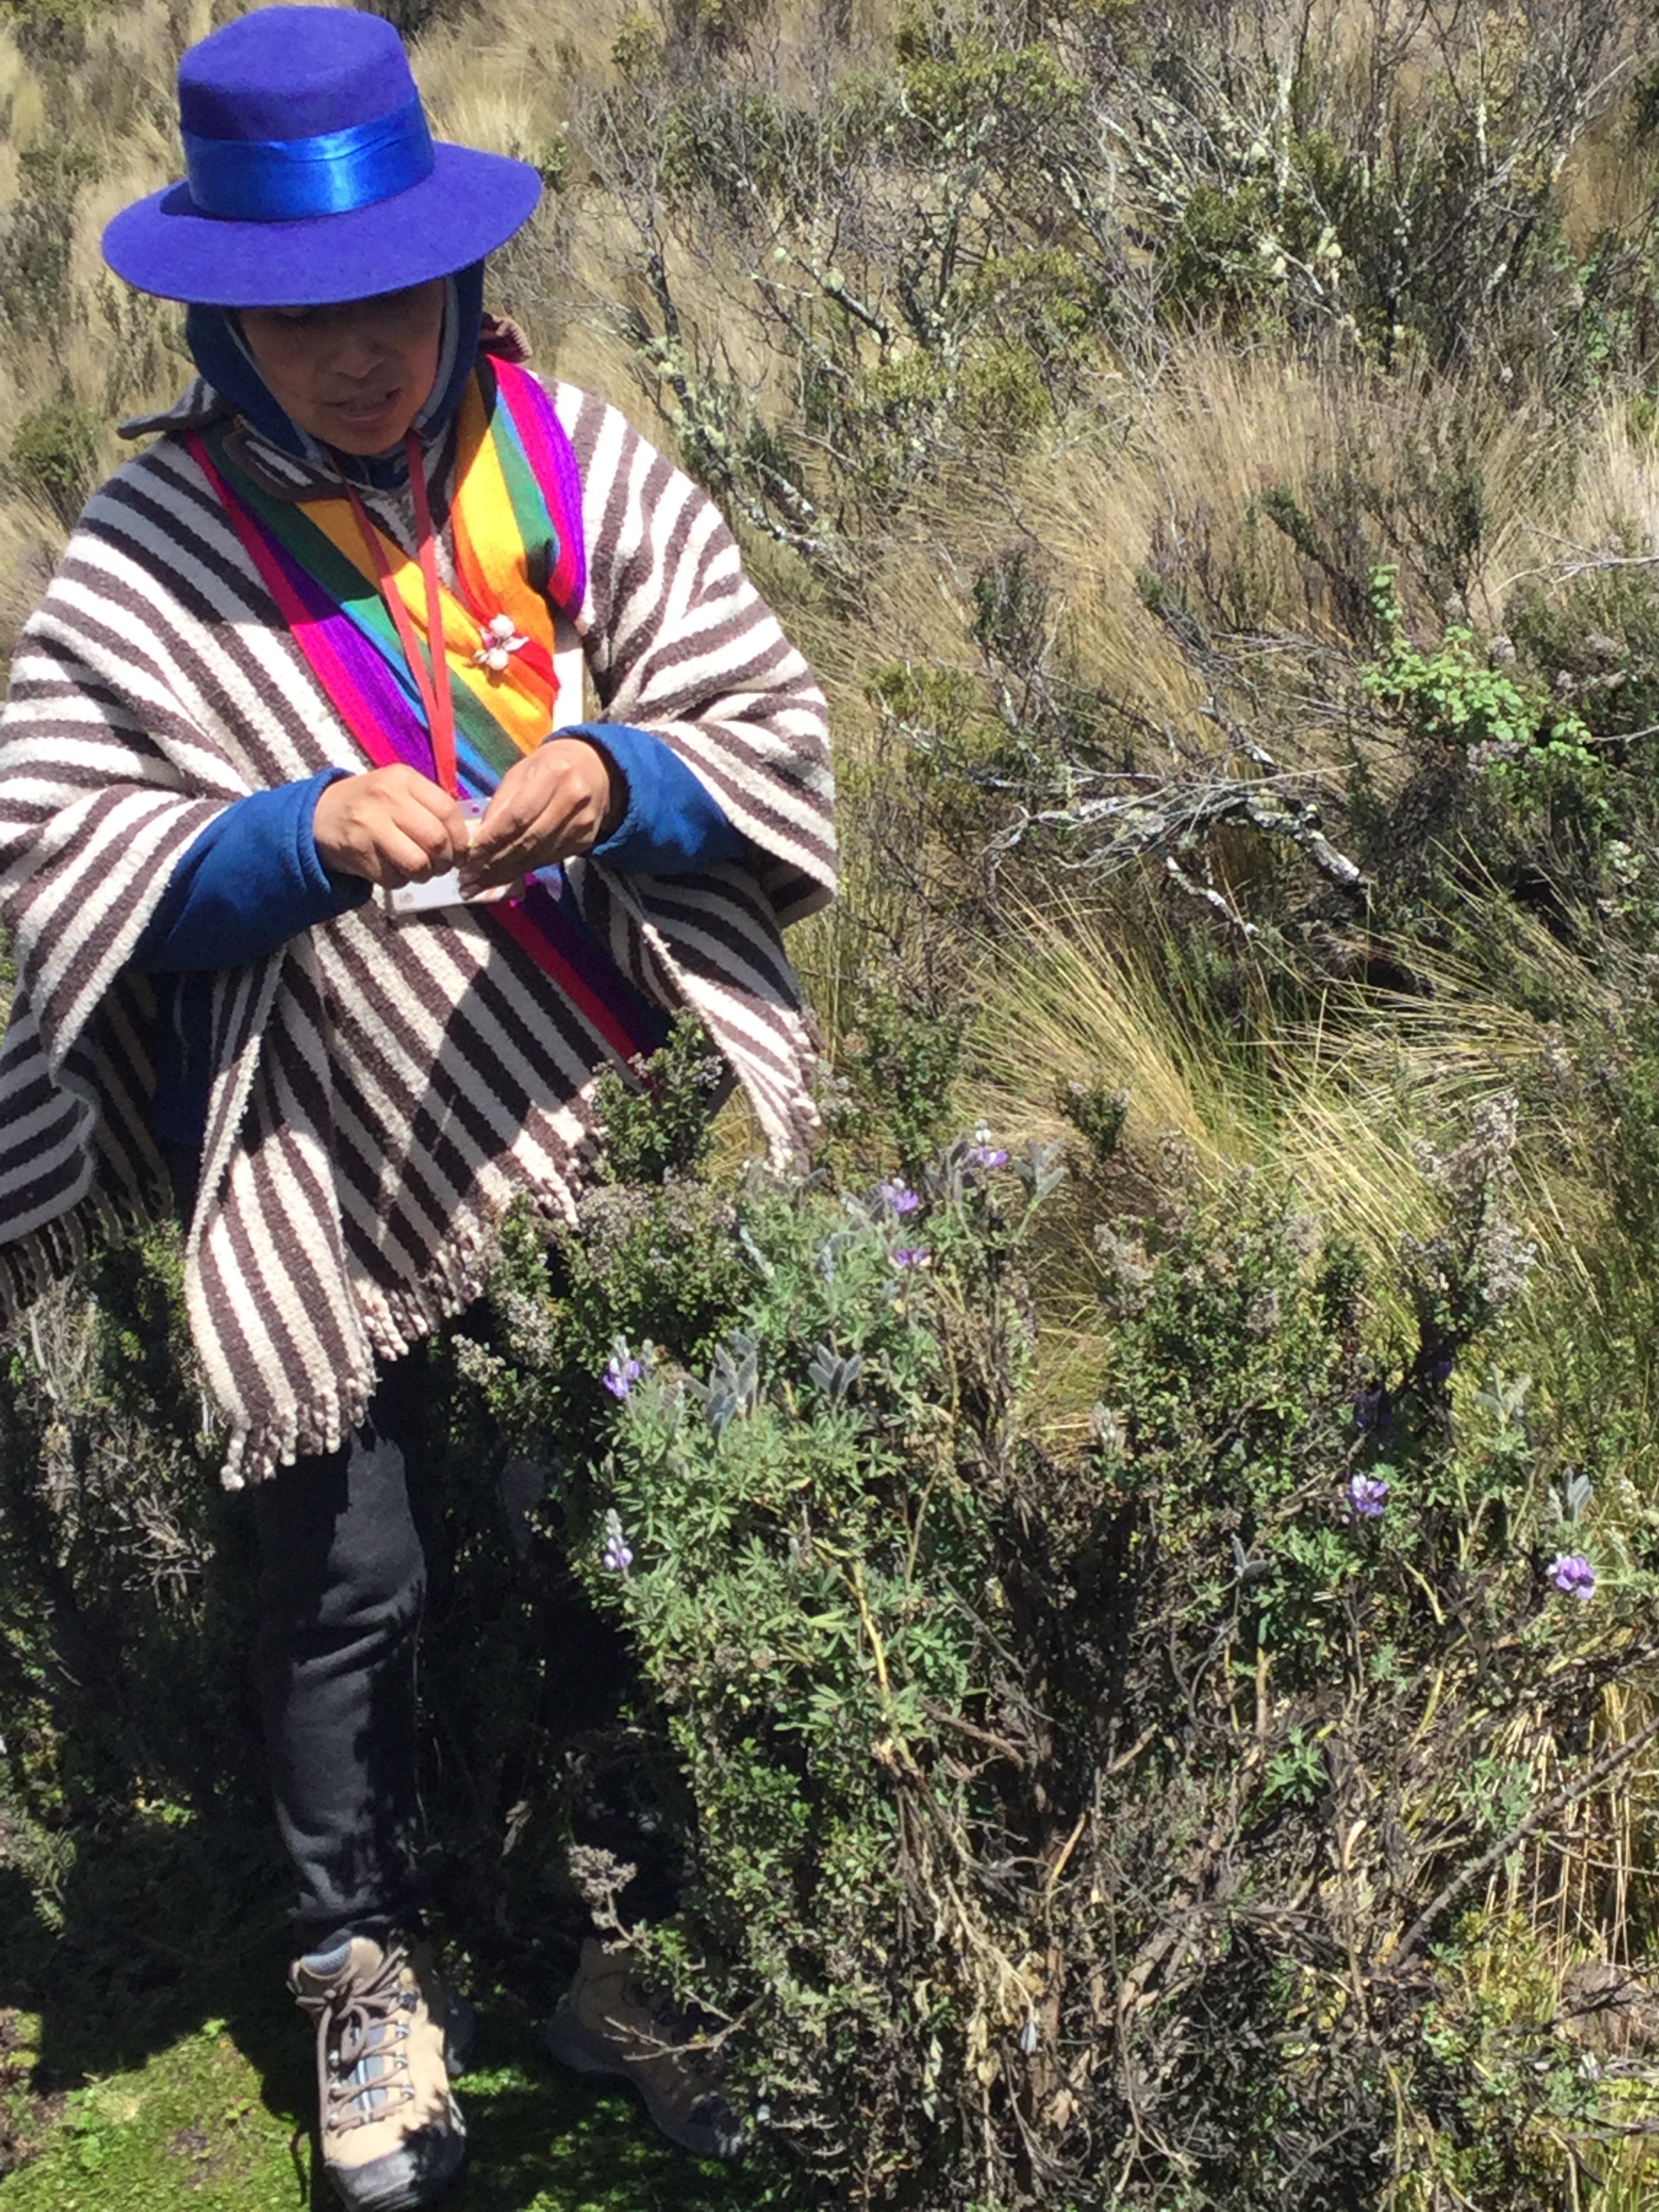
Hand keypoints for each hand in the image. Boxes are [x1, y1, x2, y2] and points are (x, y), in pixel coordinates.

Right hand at [312, 764, 469, 887]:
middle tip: (441, 866)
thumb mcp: (398, 791)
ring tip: (419, 870)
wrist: (320, 815)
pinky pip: (394, 878)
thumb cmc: (370, 804)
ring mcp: (369, 824)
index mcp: (403, 779)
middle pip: (436, 840)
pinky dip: (400, 881)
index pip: (448, 810)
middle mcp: (387, 797)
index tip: (459, 852)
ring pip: (417, 863)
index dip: (460, 838)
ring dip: (424, 875)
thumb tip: (465, 841)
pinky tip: (394, 870)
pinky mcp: (357, 850)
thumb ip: (430, 807)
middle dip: (445, 861)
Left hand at [458, 737, 624, 893]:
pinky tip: (503, 876)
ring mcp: (582, 823)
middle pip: (529, 840)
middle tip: (469, 877)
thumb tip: (479, 839)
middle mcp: (572, 799)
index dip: (493, 838)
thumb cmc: (549, 767)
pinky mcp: (586, 841)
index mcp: (553, 774)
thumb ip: (501, 803)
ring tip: (480, 883)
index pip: (518, 815)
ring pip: (538, 856)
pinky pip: (548, 860)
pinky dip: (524, 870)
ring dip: (506, 872)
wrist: (596, 770)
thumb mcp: (522, 772)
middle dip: (496, 861)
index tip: (469, 854)